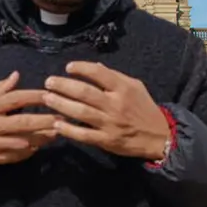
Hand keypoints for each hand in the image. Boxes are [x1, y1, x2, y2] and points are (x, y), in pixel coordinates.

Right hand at [0, 71, 58, 165]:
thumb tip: (17, 75)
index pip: (16, 99)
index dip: (36, 96)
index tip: (51, 94)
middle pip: (24, 123)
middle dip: (46, 120)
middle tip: (63, 117)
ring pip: (24, 142)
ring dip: (42, 138)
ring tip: (57, 132)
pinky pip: (16, 155)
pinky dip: (29, 151)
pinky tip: (38, 145)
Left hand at [42, 61, 170, 160]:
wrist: (160, 137)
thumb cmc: (143, 108)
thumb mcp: (134, 87)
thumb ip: (114, 77)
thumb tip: (93, 66)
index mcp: (124, 88)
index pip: (99, 74)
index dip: (81, 68)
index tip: (68, 67)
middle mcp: (116, 104)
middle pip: (85, 92)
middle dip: (63, 86)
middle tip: (48, 82)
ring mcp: (110, 123)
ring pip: (81, 112)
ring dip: (60, 104)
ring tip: (46, 98)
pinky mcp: (107, 140)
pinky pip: (84, 134)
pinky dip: (69, 130)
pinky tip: (56, 124)